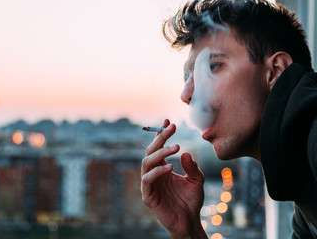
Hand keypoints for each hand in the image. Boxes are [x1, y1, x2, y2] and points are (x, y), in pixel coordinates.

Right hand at [141, 119, 207, 238]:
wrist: (190, 222)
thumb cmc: (191, 201)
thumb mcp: (197, 180)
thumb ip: (192, 167)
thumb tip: (185, 152)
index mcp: (162, 168)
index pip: (158, 148)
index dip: (161, 134)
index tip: (169, 121)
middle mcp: (154, 173)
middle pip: (151, 151)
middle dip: (160, 138)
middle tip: (172, 128)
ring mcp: (149, 184)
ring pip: (147, 163)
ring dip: (159, 153)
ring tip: (175, 147)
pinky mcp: (148, 196)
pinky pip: (148, 180)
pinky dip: (157, 172)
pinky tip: (170, 167)